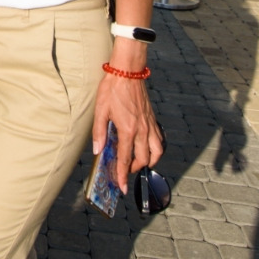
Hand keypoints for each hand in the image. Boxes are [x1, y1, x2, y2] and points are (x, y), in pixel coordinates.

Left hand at [92, 46, 162, 184]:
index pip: (125, 159)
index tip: (121, 187)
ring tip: (139, 163)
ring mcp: (150, 125)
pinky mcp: (153, 119)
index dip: (122, 175)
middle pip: (144, 159)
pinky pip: (160, 140)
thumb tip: (98, 150)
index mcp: (128, 130)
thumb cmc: (112, 89)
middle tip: (125, 172)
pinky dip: (156, 149)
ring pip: (157, 152)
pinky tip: (148, 148)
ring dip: (150, 162)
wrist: (128, 72)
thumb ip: (99, 132)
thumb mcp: (100, 110)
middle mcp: (142, 130)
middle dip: (134, 169)